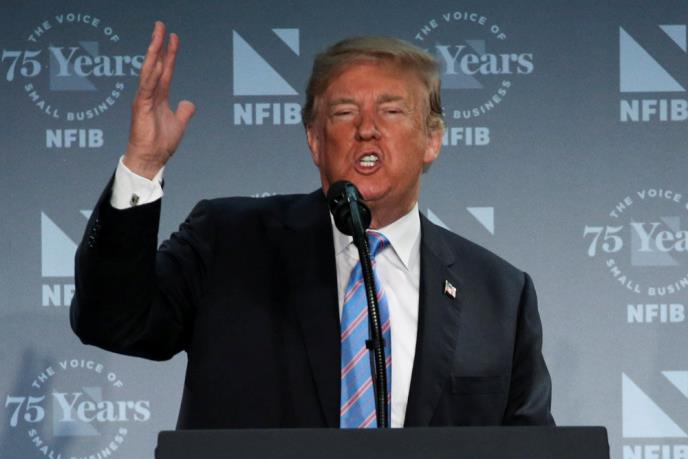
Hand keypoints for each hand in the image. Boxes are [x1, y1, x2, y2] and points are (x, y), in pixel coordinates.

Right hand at [124, 21, 195, 178]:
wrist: (151, 159)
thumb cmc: (160, 144)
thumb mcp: (179, 124)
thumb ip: (184, 111)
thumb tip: (189, 103)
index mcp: (158, 96)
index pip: (165, 69)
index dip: (170, 53)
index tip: (174, 36)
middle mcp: (150, 94)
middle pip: (155, 64)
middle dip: (158, 44)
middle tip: (162, 25)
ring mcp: (143, 99)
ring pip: (149, 71)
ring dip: (153, 53)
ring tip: (157, 36)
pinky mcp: (140, 107)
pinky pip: (146, 87)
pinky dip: (151, 74)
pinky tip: (155, 62)